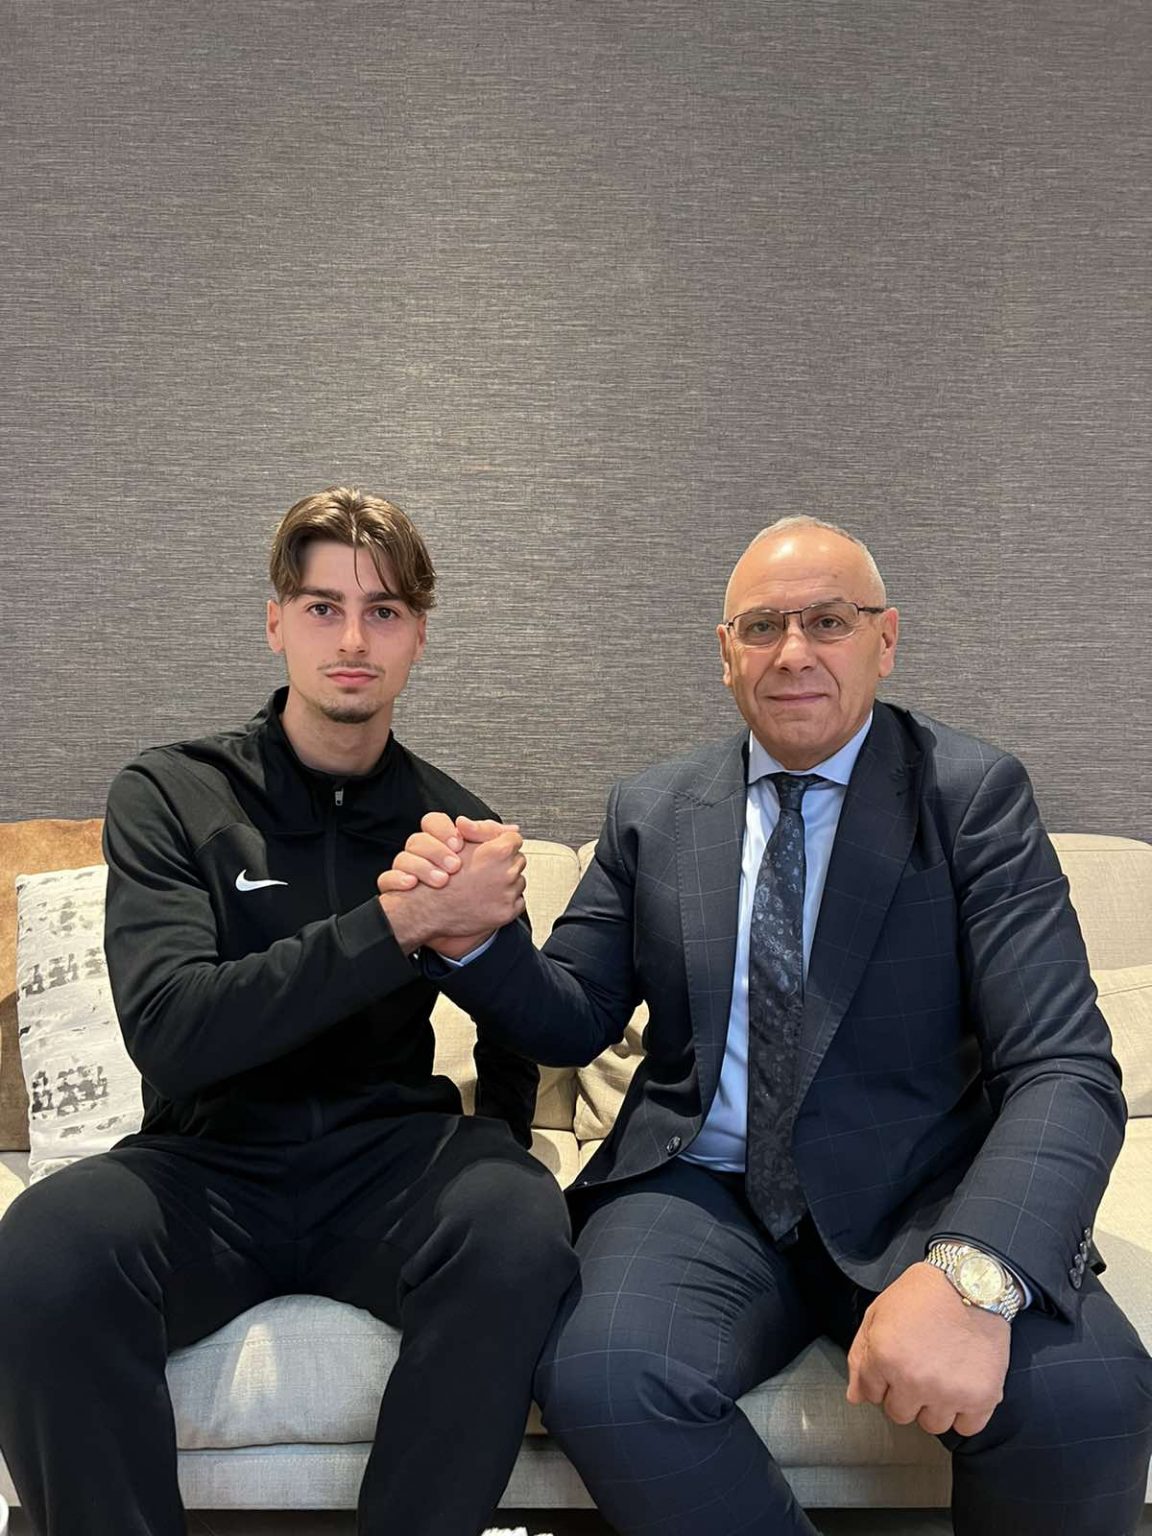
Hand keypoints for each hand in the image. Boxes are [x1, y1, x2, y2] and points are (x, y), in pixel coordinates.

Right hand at [377, 814, 524, 957]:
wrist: (430, 908)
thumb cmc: (441, 875)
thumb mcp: (461, 842)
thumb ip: (485, 831)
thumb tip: (510, 829)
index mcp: (499, 851)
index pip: (514, 840)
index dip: (501, 843)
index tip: (493, 850)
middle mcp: (507, 872)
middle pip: (518, 859)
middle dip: (504, 862)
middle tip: (485, 869)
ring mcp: (508, 894)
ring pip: (518, 880)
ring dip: (505, 881)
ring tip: (483, 885)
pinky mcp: (507, 912)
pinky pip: (516, 901)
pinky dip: (505, 900)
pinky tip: (486, 898)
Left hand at [845, 1262, 1009, 1436]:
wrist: (971, 1282)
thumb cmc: (922, 1294)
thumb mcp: (878, 1312)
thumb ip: (861, 1356)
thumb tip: (856, 1396)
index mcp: (885, 1357)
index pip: (870, 1394)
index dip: (880, 1379)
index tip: (895, 1364)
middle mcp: (914, 1380)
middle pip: (900, 1414)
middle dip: (904, 1395)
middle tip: (919, 1368)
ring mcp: (949, 1392)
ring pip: (931, 1425)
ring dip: (933, 1406)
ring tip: (942, 1376)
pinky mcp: (982, 1397)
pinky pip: (967, 1428)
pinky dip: (964, 1413)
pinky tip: (962, 1388)